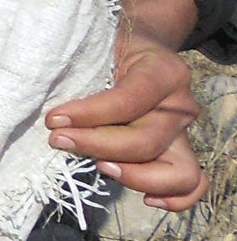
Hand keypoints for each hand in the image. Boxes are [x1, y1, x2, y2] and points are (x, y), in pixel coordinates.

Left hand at [47, 0, 205, 209]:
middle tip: (57, 140)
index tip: (53, 119)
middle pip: (145, 142)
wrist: (143, 42)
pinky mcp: (180, 150)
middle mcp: (180, 104)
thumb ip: (80, 70)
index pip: (127, 102)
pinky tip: (144, 198)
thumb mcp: (96, 45)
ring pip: (175, 171)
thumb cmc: (110, 45)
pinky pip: (192, 184)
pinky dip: (174, 198)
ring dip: (131, 175)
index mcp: (163, 72)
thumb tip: (48, 110)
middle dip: (96, 145)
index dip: (88, 115)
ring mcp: (183, 131)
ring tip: (97, 166)